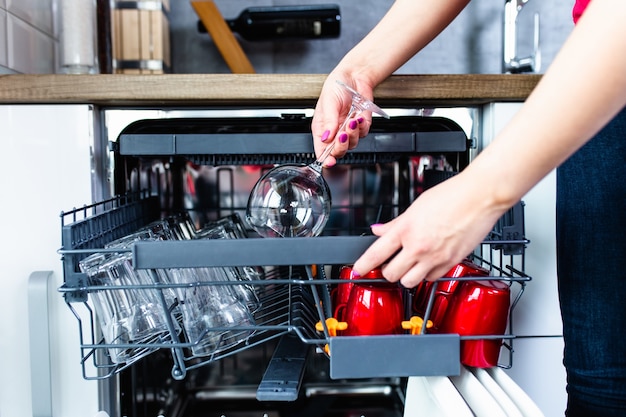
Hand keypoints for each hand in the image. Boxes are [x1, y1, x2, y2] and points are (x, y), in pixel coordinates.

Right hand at [311, 76, 374, 166]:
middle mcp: (335, 131)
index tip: (329, 162)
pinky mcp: (361, 126)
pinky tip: (359, 116)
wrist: (355, 76)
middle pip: (338, 151)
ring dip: (353, 133)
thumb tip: (325, 137)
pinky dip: (363, 126)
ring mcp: (348, 130)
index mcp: (322, 128)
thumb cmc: (337, 86)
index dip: (325, 158)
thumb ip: (328, 121)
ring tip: (353, 119)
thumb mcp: (329, 102)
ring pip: (352, 144)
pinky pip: (363, 133)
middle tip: (343, 134)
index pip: (322, 149)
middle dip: (342, 145)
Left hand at [352, 173, 506, 287]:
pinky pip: (432, 278)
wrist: (480, 197)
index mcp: (406, 229)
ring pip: (410, 282)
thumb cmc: (452, 196)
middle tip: (390, 263)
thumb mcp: (416, 206)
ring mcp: (435, 257)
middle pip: (391, 274)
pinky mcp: (451, 263)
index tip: (357, 271)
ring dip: (406, 276)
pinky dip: (427, 274)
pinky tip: (428, 262)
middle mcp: (418, 246)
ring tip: (409, 264)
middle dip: (387, 271)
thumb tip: (379, 230)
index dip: (362, 265)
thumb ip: (396, 223)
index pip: (376, 253)